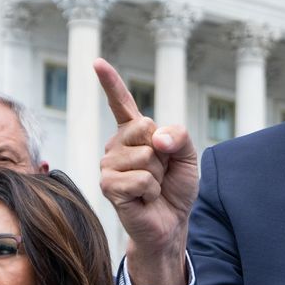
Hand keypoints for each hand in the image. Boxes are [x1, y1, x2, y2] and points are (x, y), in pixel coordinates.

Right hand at [96, 57, 197, 284]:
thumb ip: (179, 136)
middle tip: (160, 172)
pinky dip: (151, 191)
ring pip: (146, 156)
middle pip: (145, 127)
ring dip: (159, 175)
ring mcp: (109, 164)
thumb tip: (156, 138)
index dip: (110, 83)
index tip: (97, 62)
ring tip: (152, 187)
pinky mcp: (108, 185)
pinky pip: (141, 179)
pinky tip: (144, 198)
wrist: (171, 222)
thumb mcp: (188, 157)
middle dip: (164, 152)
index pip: (121, 103)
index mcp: (134, 134)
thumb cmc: (175, 188)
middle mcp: (116, 145)